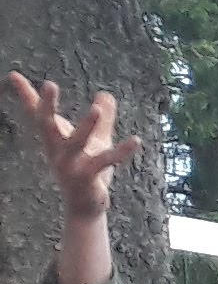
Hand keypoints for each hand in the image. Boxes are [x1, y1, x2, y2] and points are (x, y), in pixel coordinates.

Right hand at [2, 72, 141, 227]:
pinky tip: (136, 140)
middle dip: (46, 105)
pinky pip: (105, 161)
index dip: (29, 95)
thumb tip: (106, 93)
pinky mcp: (87, 178)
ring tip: (96, 109)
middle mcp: (57, 150)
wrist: (84, 207)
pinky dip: (121, 151)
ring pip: (76, 142)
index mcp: (55, 139)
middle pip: (47, 125)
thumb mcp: (96, 140)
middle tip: (49, 84)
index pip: (38, 114)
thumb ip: (102, 118)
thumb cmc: (88, 170)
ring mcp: (70, 165)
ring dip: (86, 126)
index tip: (14, 75)